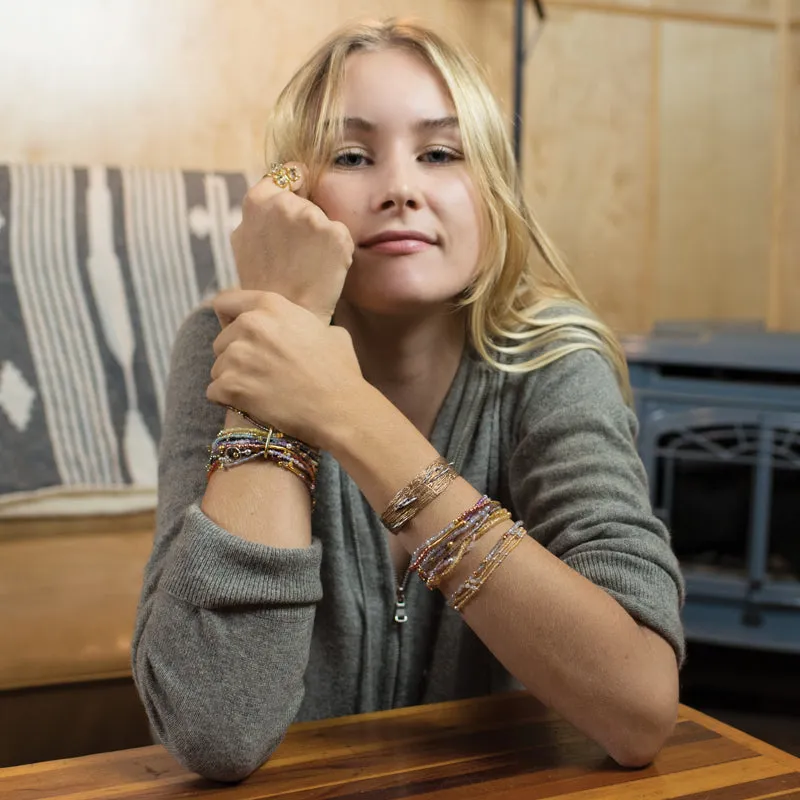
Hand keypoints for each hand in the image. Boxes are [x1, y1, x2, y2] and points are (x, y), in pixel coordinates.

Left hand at [207, 289, 363, 448]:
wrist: (339, 408)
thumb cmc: (340, 372)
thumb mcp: (331, 332)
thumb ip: (305, 325)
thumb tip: (306, 331)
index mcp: (271, 306)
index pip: (225, 302)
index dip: (230, 320)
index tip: (239, 335)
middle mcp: (250, 325)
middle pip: (221, 340)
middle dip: (236, 356)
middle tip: (260, 373)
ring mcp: (237, 356)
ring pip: (217, 367)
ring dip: (233, 380)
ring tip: (260, 392)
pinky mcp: (230, 385)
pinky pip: (214, 391)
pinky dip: (228, 400)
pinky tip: (251, 405)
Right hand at [228, 164, 353, 324]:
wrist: (287, 314)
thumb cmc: (265, 282)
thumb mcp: (246, 240)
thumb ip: (261, 211)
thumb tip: (284, 180)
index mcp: (257, 202)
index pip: (288, 174)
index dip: (297, 185)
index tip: (301, 199)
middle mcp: (283, 204)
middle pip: (309, 200)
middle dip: (307, 220)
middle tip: (296, 255)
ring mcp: (311, 218)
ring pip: (325, 220)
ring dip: (322, 238)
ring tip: (306, 265)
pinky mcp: (336, 234)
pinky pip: (342, 237)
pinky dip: (338, 252)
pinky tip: (323, 270)